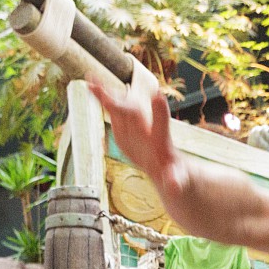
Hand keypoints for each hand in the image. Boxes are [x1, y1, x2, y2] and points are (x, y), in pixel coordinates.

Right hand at [86, 66, 180, 187]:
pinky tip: (90, 86)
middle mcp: (147, 129)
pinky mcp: (124, 127)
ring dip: (108, 96)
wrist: (168, 166)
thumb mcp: (177, 182)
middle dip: (122, 106)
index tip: (158, 96)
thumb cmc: (177, 175)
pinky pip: (113, 111)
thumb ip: (175, 182)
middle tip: (104, 93)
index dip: (159, 114)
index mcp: (161, 144)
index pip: (161, 127)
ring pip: (121, 108)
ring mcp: (135, 126)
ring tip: (92, 81)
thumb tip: (174, 187)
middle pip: (135, 115)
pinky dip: (102, 99)